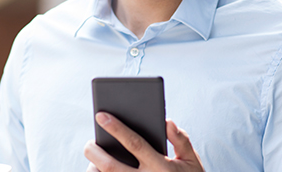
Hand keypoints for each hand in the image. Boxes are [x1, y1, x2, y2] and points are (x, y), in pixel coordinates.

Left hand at [83, 112, 203, 171]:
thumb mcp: (191, 160)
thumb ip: (180, 140)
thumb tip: (167, 122)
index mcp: (161, 167)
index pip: (134, 143)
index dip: (116, 128)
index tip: (101, 115)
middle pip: (111, 166)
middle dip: (95, 152)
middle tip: (89, 144)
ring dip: (95, 169)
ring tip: (95, 160)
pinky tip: (99, 169)